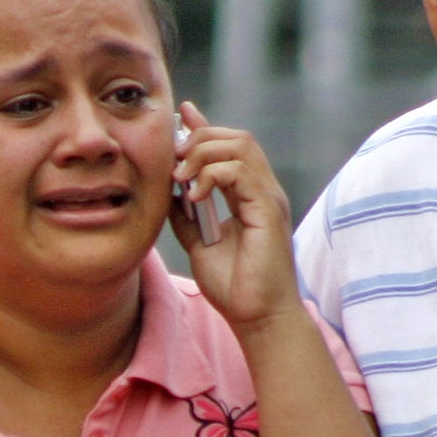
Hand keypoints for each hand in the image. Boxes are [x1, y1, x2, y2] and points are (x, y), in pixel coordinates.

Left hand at [170, 101, 301, 331]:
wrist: (257, 318)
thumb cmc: (235, 287)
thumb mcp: (199, 244)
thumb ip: (186, 216)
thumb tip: (168, 192)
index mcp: (249, 196)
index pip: (230, 146)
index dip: (204, 127)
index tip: (179, 118)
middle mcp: (262, 191)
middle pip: (235, 137)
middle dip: (198, 138)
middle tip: (172, 160)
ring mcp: (268, 198)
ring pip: (240, 145)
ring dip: (203, 154)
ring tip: (181, 178)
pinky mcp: (269, 210)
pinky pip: (241, 171)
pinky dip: (212, 175)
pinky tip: (195, 196)